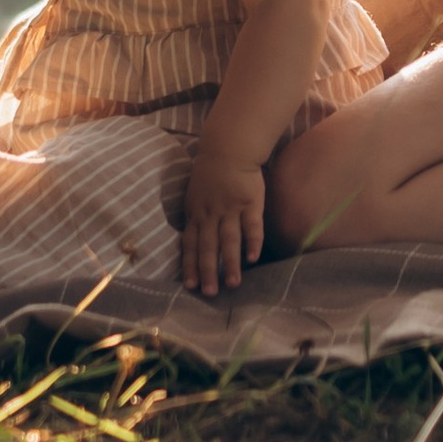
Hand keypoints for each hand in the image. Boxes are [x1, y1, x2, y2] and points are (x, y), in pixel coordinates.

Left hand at [180, 141, 265, 297]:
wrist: (229, 148)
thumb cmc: (211, 172)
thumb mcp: (194, 195)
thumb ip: (195, 217)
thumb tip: (191, 240)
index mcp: (196, 214)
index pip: (190, 244)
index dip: (190, 265)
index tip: (190, 286)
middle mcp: (211, 215)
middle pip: (208, 247)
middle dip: (208, 272)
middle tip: (210, 293)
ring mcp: (231, 209)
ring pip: (229, 241)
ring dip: (230, 263)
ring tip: (233, 284)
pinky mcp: (251, 203)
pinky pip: (252, 226)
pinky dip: (252, 243)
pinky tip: (253, 259)